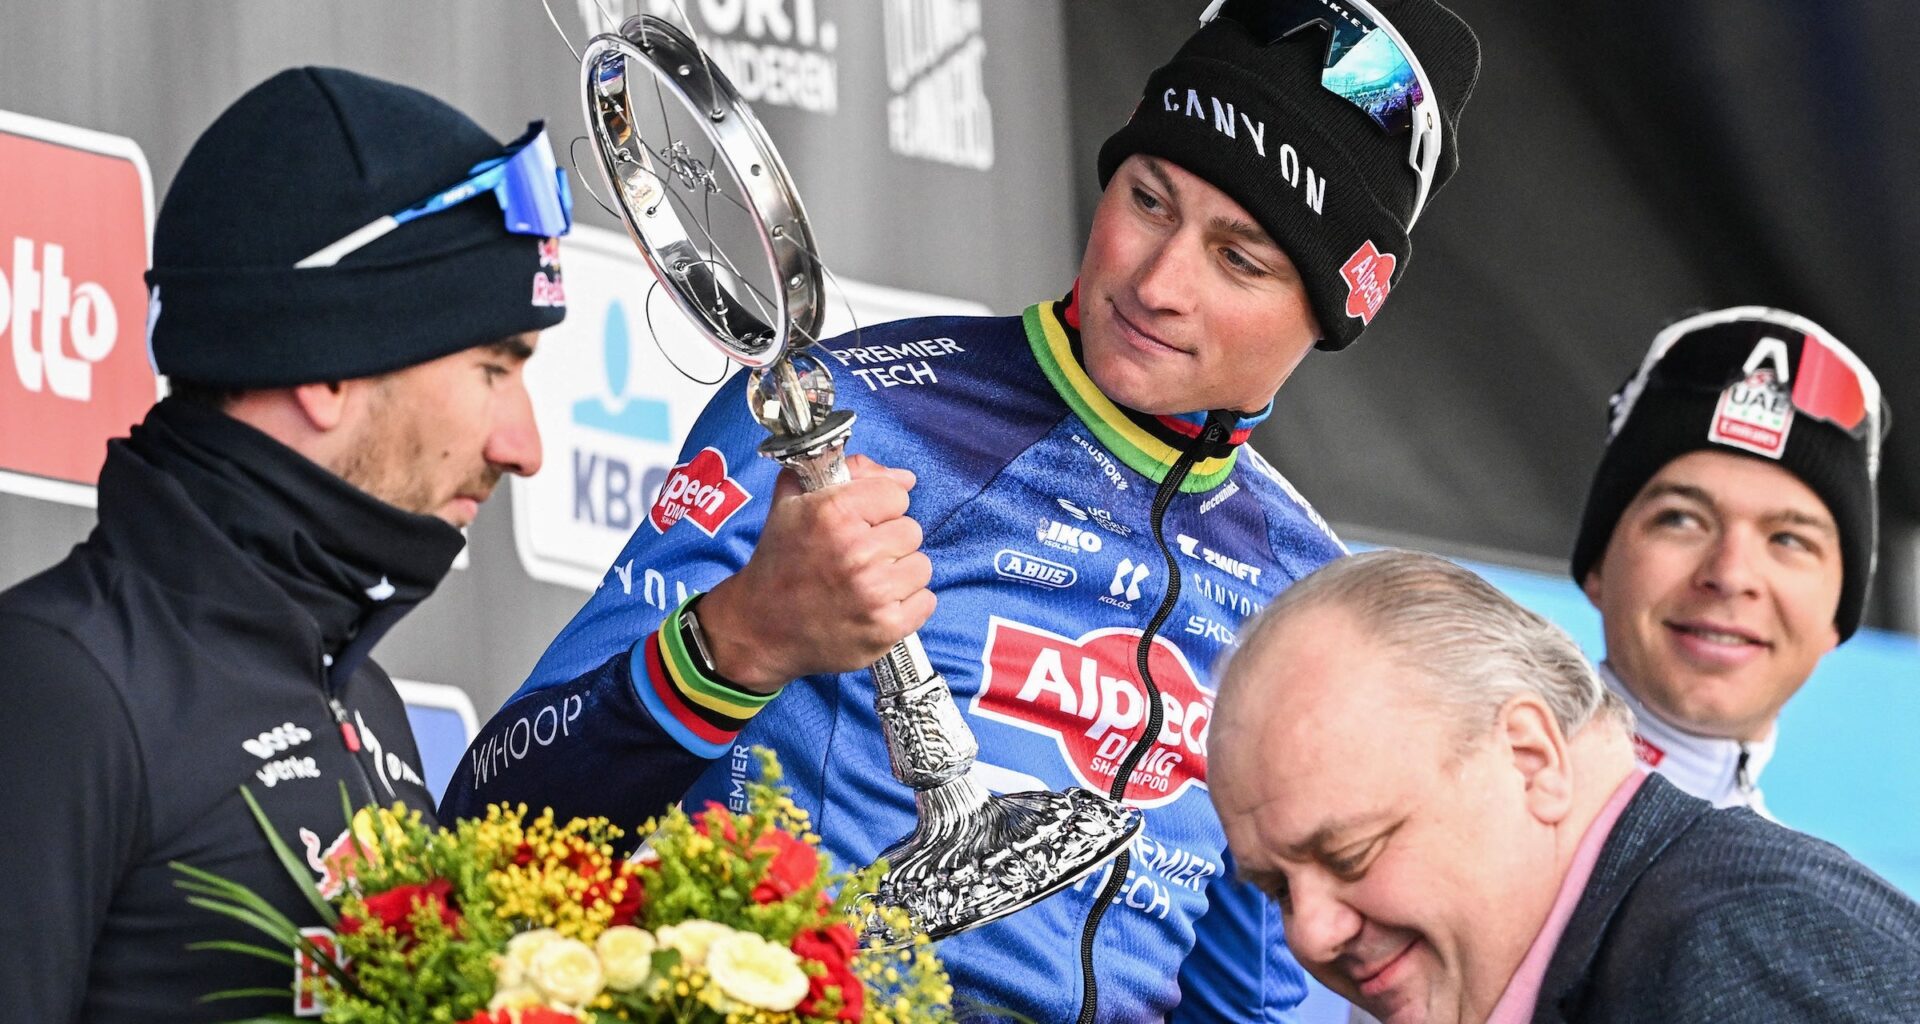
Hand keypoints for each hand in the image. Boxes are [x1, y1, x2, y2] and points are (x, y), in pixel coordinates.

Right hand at [695, 455, 935, 693]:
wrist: (759, 628)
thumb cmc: (780, 562)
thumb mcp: (793, 501)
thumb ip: (848, 473)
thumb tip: (905, 478)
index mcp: (832, 513)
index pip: (897, 494)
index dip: (878, 508)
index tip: (859, 524)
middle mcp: (855, 551)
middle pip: (911, 531)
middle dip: (888, 542)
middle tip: (857, 558)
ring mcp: (873, 593)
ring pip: (921, 566)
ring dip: (899, 574)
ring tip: (866, 583)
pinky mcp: (885, 628)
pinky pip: (926, 602)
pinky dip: (906, 605)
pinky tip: (875, 607)